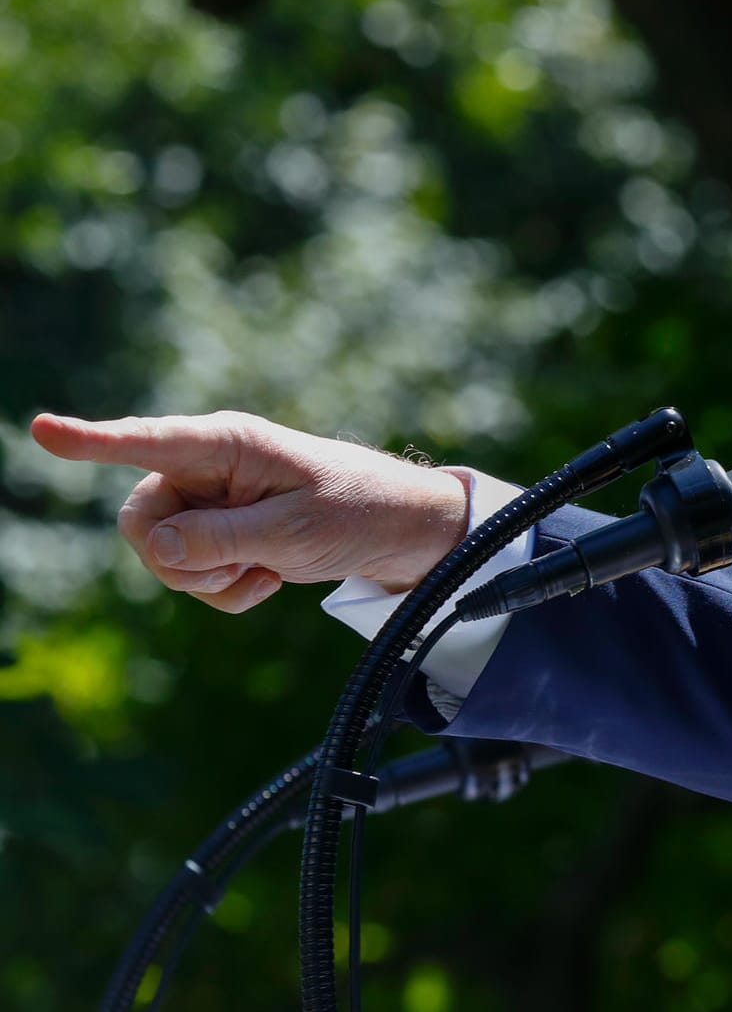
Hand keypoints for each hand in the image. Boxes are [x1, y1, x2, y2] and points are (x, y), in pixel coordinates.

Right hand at [30, 410, 469, 612]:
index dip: (92, 440)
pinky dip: (224, 590)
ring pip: (161, 555)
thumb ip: (221, 539)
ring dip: (209, 579)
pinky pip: (190, 575)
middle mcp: (209, 467)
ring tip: (266, 568)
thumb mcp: (293, 532)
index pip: (148, 442)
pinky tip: (269, 579)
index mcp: (228, 444)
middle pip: (141, 521)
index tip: (42, 430)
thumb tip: (156, 547)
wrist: (400, 531)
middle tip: (243, 566)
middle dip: (179, 559)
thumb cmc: (357, 512)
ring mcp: (212, 502)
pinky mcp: (221, 534)